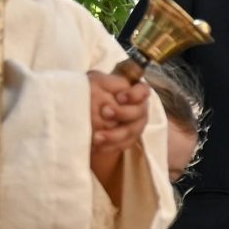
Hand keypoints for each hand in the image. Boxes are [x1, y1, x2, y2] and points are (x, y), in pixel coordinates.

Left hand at [89, 70, 152, 192]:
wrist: (86, 109)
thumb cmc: (93, 90)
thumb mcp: (96, 81)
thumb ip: (105, 82)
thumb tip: (109, 89)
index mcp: (135, 92)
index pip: (143, 91)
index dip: (134, 95)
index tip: (118, 97)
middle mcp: (140, 109)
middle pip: (138, 112)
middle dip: (122, 113)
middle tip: (104, 112)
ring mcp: (136, 126)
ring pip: (130, 132)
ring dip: (114, 135)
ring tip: (96, 137)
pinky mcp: (128, 140)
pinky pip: (123, 145)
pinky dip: (110, 146)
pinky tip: (97, 146)